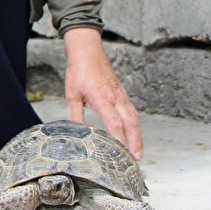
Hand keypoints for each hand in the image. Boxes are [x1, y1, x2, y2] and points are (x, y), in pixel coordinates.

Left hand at [61, 27, 143, 159]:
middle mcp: (115, 97)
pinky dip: (135, 124)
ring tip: (138, 151)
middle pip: (130, 122)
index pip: (114, 122)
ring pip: (134, 117)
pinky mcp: (122, 92)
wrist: (88, 52)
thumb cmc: (79, 71)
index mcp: (101, 98)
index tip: (122, 151)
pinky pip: (132, 110)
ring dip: (138, 135)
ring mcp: (120, 94)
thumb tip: (77, 131)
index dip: (120, 137)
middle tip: (137, 157)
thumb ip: (76, 115)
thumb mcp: (72, 95)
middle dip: (135, 141)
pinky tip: (135, 133)